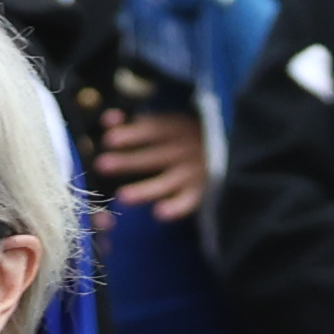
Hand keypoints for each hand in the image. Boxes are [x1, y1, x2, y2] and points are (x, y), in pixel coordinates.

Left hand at [98, 105, 213, 220]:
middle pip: (153, 157)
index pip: (152, 130)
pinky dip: (177, 208)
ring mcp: (193, 173)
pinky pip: (188, 202)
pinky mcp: (202, 193)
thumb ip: (138, 124)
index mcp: (176, 129)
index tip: (109, 139)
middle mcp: (184, 150)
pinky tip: (159, 214)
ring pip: (166, 183)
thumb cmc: (190, 137)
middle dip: (128, 162)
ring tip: (123, 197)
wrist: (231, 151)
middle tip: (102, 165)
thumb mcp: (169, 124)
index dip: (131, 134)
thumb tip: (107, 119)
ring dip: (145, 190)